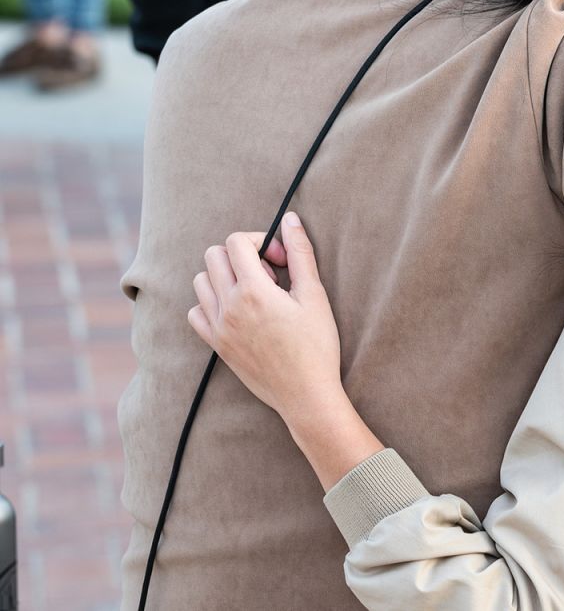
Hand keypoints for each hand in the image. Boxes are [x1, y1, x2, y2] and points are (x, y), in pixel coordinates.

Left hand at [189, 213, 347, 428]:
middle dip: (242, 255)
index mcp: (253, 291)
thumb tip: (290, 219)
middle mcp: (227, 307)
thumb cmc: (317, 346)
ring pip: (201, 281)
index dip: (261, 241)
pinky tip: (238, 311)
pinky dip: (211, 304)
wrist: (305, 395)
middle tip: (270, 276)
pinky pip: (195, 312)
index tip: (282, 261)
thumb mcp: (315, 295)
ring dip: (224, 276)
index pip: (236, 242)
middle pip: (214, 256)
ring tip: (255, 294)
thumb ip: (300, 254)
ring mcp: (217, 327)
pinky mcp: (216, 345)